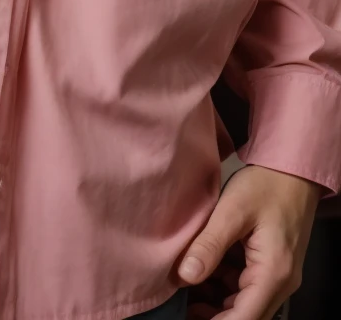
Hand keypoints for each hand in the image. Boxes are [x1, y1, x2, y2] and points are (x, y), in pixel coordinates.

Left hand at [176, 164, 319, 318]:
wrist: (293, 168)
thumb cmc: (266, 185)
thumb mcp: (232, 211)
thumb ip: (209, 245)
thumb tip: (185, 276)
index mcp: (273, 274)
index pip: (243, 318)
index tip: (186, 317)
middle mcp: (281, 283)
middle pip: (246, 315)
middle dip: (214, 315)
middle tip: (181, 305)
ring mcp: (279, 275)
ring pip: (246, 303)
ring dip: (218, 302)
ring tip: (187, 290)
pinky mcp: (273, 265)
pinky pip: (249, 287)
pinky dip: (226, 286)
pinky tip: (204, 272)